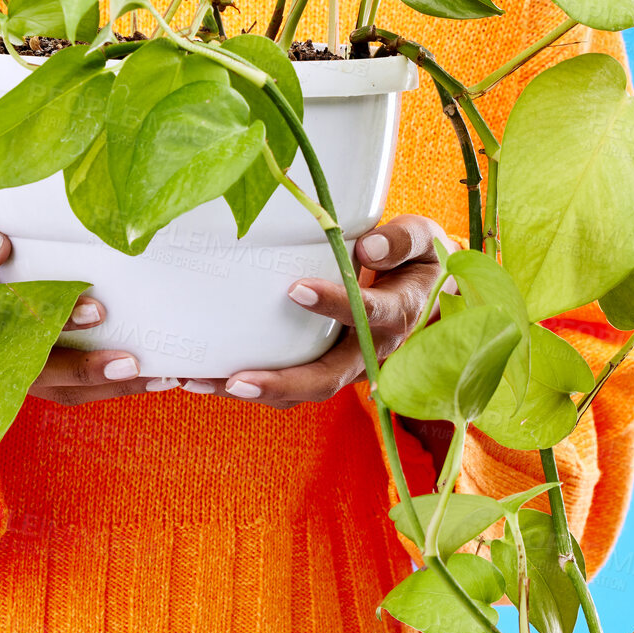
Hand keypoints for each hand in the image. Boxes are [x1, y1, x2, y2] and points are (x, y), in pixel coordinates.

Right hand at [0, 209, 174, 405]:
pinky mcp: (23, 365)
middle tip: (136, 362)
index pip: (12, 337)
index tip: (97, 312)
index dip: (56, 329)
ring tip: (160, 378)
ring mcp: (4, 368)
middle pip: (41, 377)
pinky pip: (63, 383)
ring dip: (105, 386)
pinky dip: (100, 381)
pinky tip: (143, 373)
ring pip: (58, 388)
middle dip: (89, 371)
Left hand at [187, 214, 457, 409]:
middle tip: (236, 379)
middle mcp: (370, 351)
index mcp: (396, 315)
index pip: (367, 314)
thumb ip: (402, 241)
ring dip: (252, 391)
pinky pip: (287, 384)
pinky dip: (249, 384)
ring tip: (201, 381)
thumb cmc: (420, 263)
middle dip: (280, 383)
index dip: (334, 304)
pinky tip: (204, 375)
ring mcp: (345, 366)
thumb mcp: (425, 242)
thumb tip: (368, 247)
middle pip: (326, 379)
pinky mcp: (323, 366)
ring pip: (300, 391)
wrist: (432, 298)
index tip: (296, 289)